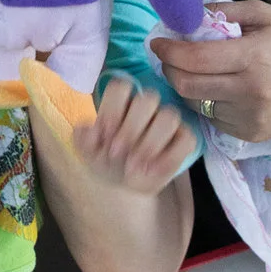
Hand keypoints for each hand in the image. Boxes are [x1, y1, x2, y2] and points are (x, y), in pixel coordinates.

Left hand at [66, 79, 195, 195]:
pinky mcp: (183, 139)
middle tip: (115, 153)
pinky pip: (187, 138)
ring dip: (150, 143)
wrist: (124, 184)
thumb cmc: (107, 161)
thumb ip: (83, 140)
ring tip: (133, 166)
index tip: (103, 136)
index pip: (121, 87)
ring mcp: (166, 121)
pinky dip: (170, 156)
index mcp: (121, 103)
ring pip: (169, 117)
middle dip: (130, 129)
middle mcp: (146, 107)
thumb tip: (88, 130)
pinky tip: (151, 172)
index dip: (112, 110)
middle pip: (147, 100)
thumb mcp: (89, 154)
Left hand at [151, 0, 270, 142]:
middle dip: (169, 69)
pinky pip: (212, 118)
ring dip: (189, 86)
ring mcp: (249, 117)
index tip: (158, 42)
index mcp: (255, 56)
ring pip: (196, 103)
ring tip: (197, 71)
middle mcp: (250, 91)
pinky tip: (222, 89)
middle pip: (187, 85)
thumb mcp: (269, 17)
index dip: (168, 51)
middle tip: (169, 57)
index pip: (195, 58)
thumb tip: (189, 14)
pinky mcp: (248, 134)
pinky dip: (208, 102)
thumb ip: (228, 10)